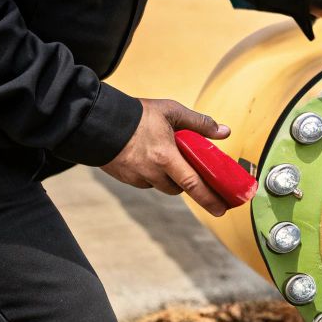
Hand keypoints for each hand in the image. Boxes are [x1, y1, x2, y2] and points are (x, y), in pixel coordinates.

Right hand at [102, 99, 233, 216]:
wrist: (97, 121)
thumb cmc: (137, 114)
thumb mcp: (171, 111)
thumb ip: (199, 123)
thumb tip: (224, 132)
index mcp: (166, 156)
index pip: (192, 183)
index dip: (209, 198)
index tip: (221, 209)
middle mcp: (151, 171)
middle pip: (178, 188)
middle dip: (189, 183)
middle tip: (198, 177)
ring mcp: (136, 177)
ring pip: (162, 185)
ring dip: (170, 178)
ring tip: (170, 159)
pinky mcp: (125, 178)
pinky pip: (146, 182)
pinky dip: (153, 175)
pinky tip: (151, 159)